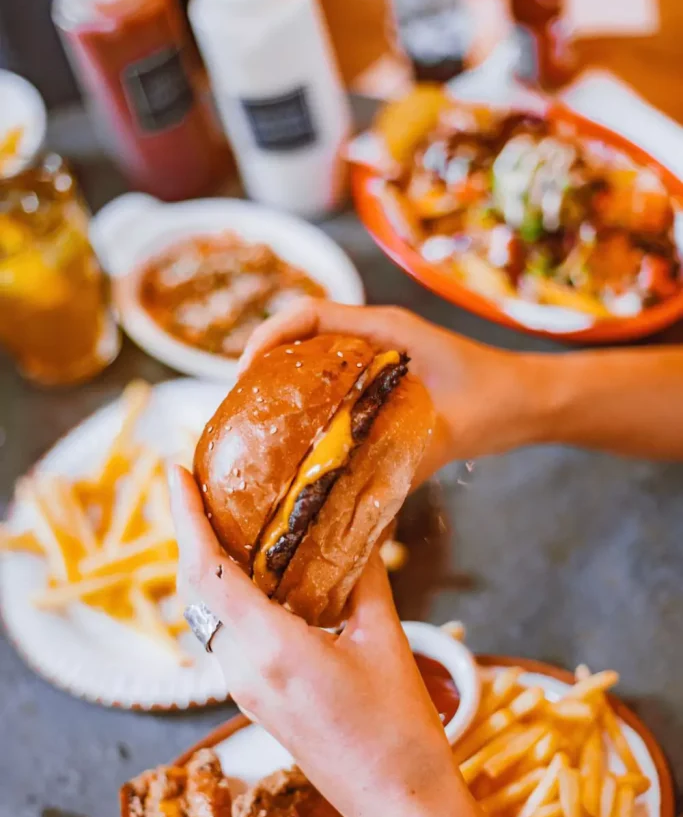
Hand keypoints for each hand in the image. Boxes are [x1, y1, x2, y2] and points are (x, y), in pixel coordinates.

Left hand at [169, 464, 457, 816]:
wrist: (397, 804)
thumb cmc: (399, 727)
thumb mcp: (384, 638)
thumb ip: (363, 578)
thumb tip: (358, 529)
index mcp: (271, 649)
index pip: (208, 572)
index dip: (186, 518)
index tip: (174, 473)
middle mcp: (243, 670)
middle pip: (196, 590)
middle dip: (189, 534)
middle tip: (198, 487)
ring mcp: (244, 690)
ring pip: (209, 615)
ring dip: (208, 567)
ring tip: (226, 521)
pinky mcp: (256, 701)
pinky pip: (228, 637)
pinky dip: (229, 598)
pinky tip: (256, 577)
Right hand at [239, 299, 543, 481]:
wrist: (532, 402)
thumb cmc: (497, 401)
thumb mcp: (447, 430)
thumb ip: (401, 458)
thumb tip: (348, 501)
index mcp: (386, 330)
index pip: (310, 315)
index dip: (269, 336)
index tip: (244, 373)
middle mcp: (378, 338)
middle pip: (303, 334)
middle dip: (265, 362)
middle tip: (240, 406)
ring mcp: (381, 358)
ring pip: (317, 358)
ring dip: (286, 382)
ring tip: (260, 424)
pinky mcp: (387, 382)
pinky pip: (338, 382)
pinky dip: (314, 402)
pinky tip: (305, 439)